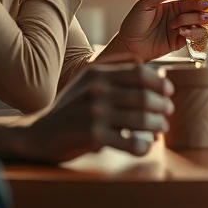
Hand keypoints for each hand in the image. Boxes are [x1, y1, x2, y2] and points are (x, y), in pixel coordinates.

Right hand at [18, 63, 173, 162]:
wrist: (39, 134)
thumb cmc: (69, 108)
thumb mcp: (85, 80)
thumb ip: (111, 67)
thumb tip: (142, 61)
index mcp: (98, 73)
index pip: (139, 72)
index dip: (159, 82)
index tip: (169, 92)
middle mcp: (97, 90)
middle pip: (144, 96)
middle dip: (162, 106)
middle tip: (168, 113)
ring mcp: (95, 112)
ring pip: (141, 119)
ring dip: (157, 126)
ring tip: (161, 129)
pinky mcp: (93, 136)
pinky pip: (129, 142)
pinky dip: (142, 146)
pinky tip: (144, 147)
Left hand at [100, 0, 207, 62]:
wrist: (128, 45)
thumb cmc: (133, 23)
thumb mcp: (147, 4)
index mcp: (170, 6)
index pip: (188, 2)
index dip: (197, 2)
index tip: (205, 3)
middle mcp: (177, 17)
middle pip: (195, 13)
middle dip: (200, 14)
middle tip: (206, 15)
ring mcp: (178, 30)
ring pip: (196, 26)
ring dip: (194, 24)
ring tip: (183, 27)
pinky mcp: (178, 43)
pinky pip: (192, 38)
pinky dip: (192, 35)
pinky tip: (182, 33)